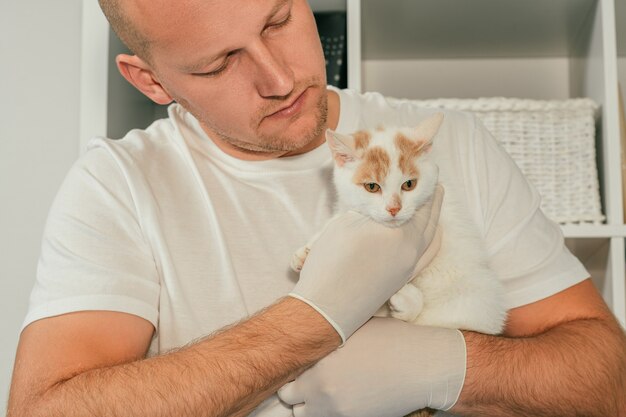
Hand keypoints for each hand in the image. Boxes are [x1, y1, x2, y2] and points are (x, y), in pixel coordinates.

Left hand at [277, 317, 465, 416]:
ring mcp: (336, 409)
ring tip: (326, 391)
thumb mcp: (353, 327)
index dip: (293, 367)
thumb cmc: (391, 340)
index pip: (287, 370)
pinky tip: (342, 398)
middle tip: (310, 379)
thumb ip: (326, 337)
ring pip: (304, 414)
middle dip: (296, 389)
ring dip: (310, 404)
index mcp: (318, 361)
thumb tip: (309, 335)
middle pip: (289, 397)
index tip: (302, 363)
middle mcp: (321, 388)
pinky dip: (328, 411)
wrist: (422, 366)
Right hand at [289, 185, 443, 342]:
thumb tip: (380, 207)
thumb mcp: (344, 225)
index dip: (417, 183)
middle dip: (432, 199)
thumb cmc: (330, 263)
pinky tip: (431, 235)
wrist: (326, 306)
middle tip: (436, 183)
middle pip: (428, 218)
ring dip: (435, 219)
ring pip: (432, 238)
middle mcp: (410, 249)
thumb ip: (368, 212)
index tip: (421, 170)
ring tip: (436, 204)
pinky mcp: (402, 280)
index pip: (413, 200)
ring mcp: (408, 267)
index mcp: (397, 230)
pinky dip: (433, 240)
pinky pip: (427, 256)